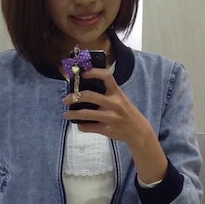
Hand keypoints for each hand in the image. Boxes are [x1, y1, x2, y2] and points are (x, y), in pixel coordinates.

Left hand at [63, 69, 168, 183]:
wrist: (138, 131)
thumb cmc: (126, 112)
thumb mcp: (121, 98)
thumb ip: (107, 92)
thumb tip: (85, 87)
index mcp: (117, 92)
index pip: (106, 76)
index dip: (93, 72)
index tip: (82, 74)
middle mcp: (114, 103)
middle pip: (90, 96)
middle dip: (75, 97)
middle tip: (66, 99)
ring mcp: (110, 117)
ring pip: (86, 114)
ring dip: (73, 114)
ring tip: (66, 114)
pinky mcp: (107, 130)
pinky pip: (89, 127)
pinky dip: (81, 126)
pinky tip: (79, 125)